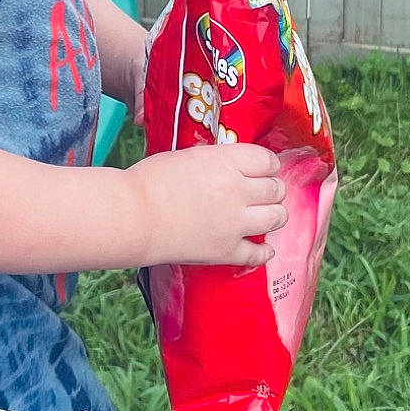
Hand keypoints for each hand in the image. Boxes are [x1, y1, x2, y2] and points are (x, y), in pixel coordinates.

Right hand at [124, 144, 284, 267]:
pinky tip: (263, 249)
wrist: (132, 216)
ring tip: (267, 216)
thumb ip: (214, 161)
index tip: (263, 170)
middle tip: (266, 193)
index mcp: (226, 161)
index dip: (268, 165)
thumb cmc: (148, 181)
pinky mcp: (226, 251)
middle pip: (276, 189)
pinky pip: (259, 254)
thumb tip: (227, 165)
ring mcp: (234, 223)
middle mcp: (237, 190)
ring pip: (276, 218)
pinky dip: (264, 252)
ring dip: (275, 215)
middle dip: (273, 190)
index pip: (267, 160)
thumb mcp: (186, 156)